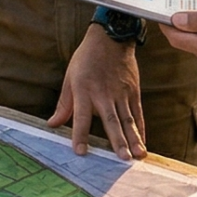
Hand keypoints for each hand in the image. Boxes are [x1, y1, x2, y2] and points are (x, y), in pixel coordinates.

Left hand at [51, 25, 144, 157]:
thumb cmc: (86, 59)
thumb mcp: (69, 78)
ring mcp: (121, 93)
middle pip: (111, 121)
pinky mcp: (133, 92)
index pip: (81, 117)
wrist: (111, 38)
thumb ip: (64, 104)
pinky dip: (141, 129)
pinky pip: (138, 113)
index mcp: (84, 90)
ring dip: (134, 138)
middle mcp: (104, 94)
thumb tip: (52, 124)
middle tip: (123, 158)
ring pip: (128, 119)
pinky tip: (143, 143)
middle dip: (118, 141)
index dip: (80, 135)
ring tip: (138, 155)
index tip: (80, 152)